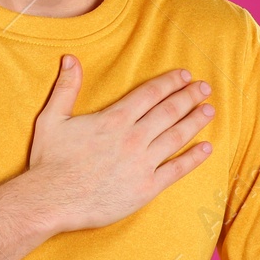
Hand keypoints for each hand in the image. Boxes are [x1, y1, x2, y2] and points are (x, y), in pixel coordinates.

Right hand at [28, 57, 214, 233]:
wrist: (51, 200)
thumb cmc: (49, 161)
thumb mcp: (52, 119)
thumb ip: (66, 88)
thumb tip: (70, 59)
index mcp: (114, 119)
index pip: (149, 94)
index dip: (169, 83)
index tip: (184, 76)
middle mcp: (132, 137)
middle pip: (168, 111)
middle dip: (189, 97)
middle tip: (205, 88)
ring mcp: (142, 163)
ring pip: (176, 136)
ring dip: (195, 122)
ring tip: (209, 111)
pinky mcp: (146, 188)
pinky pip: (176, 170)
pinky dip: (193, 159)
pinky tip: (207, 149)